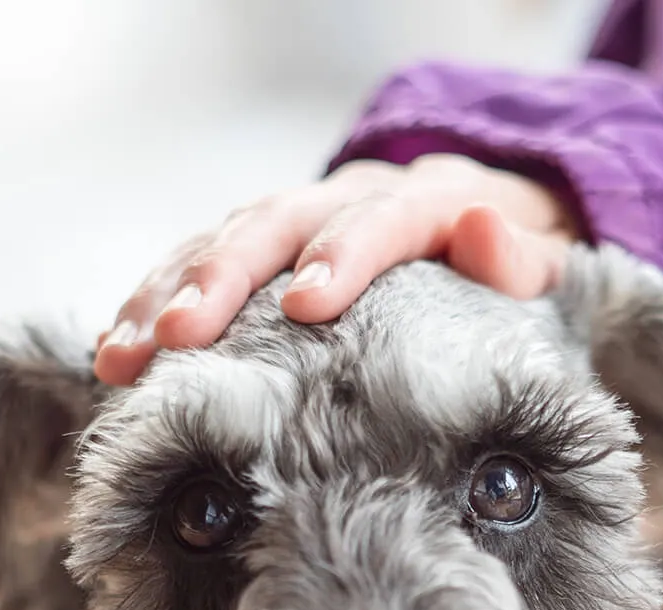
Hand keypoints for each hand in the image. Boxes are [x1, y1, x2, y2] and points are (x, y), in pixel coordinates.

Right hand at [93, 154, 580, 384]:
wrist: (488, 218)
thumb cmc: (517, 259)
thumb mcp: (548, 256)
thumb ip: (523, 256)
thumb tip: (482, 227)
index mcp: (421, 201)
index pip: (380, 218)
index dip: (344, 257)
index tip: (310, 304)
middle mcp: (345, 198)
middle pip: (276, 224)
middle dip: (223, 280)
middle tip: (182, 338)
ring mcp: (297, 220)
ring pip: (220, 241)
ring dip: (165, 297)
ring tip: (126, 358)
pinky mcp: (262, 250)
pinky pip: (194, 265)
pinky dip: (150, 304)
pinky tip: (114, 350)